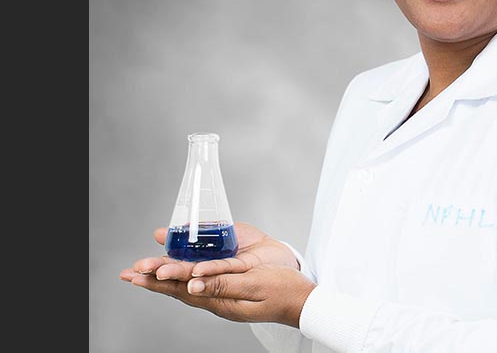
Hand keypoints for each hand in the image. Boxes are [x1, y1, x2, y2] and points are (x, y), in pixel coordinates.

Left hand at [119, 222, 316, 326]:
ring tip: (144, 267)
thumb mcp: (253, 287)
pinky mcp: (233, 277)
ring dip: (166, 270)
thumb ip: (223, 284)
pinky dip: (187, 266)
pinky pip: (205, 272)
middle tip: (130, 271)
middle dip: (154, 276)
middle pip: (180, 285)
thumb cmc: (282, 291)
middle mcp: (217, 293)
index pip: (182, 289)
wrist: (303, 296)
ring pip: (189, 278)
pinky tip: (179, 261)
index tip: (137, 274)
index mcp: (220, 299)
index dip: (158, 280)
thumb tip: (192, 285)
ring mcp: (224, 285)